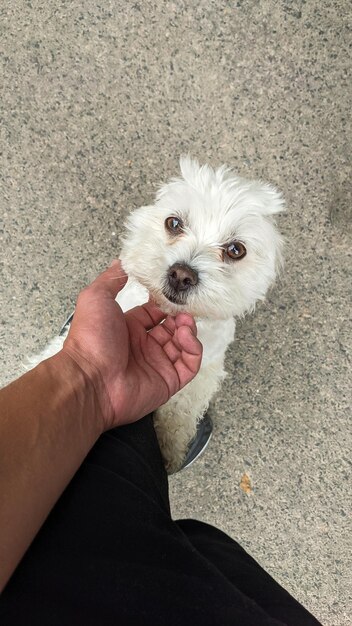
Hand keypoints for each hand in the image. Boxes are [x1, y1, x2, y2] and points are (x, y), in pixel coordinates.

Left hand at [62, 260, 201, 429]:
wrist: (89, 380)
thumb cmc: (89, 341)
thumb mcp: (96, 298)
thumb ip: (112, 278)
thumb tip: (122, 261)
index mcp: (128, 328)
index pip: (155, 312)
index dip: (166, 301)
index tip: (174, 290)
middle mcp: (143, 346)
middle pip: (172, 327)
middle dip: (181, 315)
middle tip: (184, 306)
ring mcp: (157, 364)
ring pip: (184, 344)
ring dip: (188, 329)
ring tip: (184, 321)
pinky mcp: (169, 381)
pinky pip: (190, 364)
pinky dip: (193, 348)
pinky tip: (185, 336)